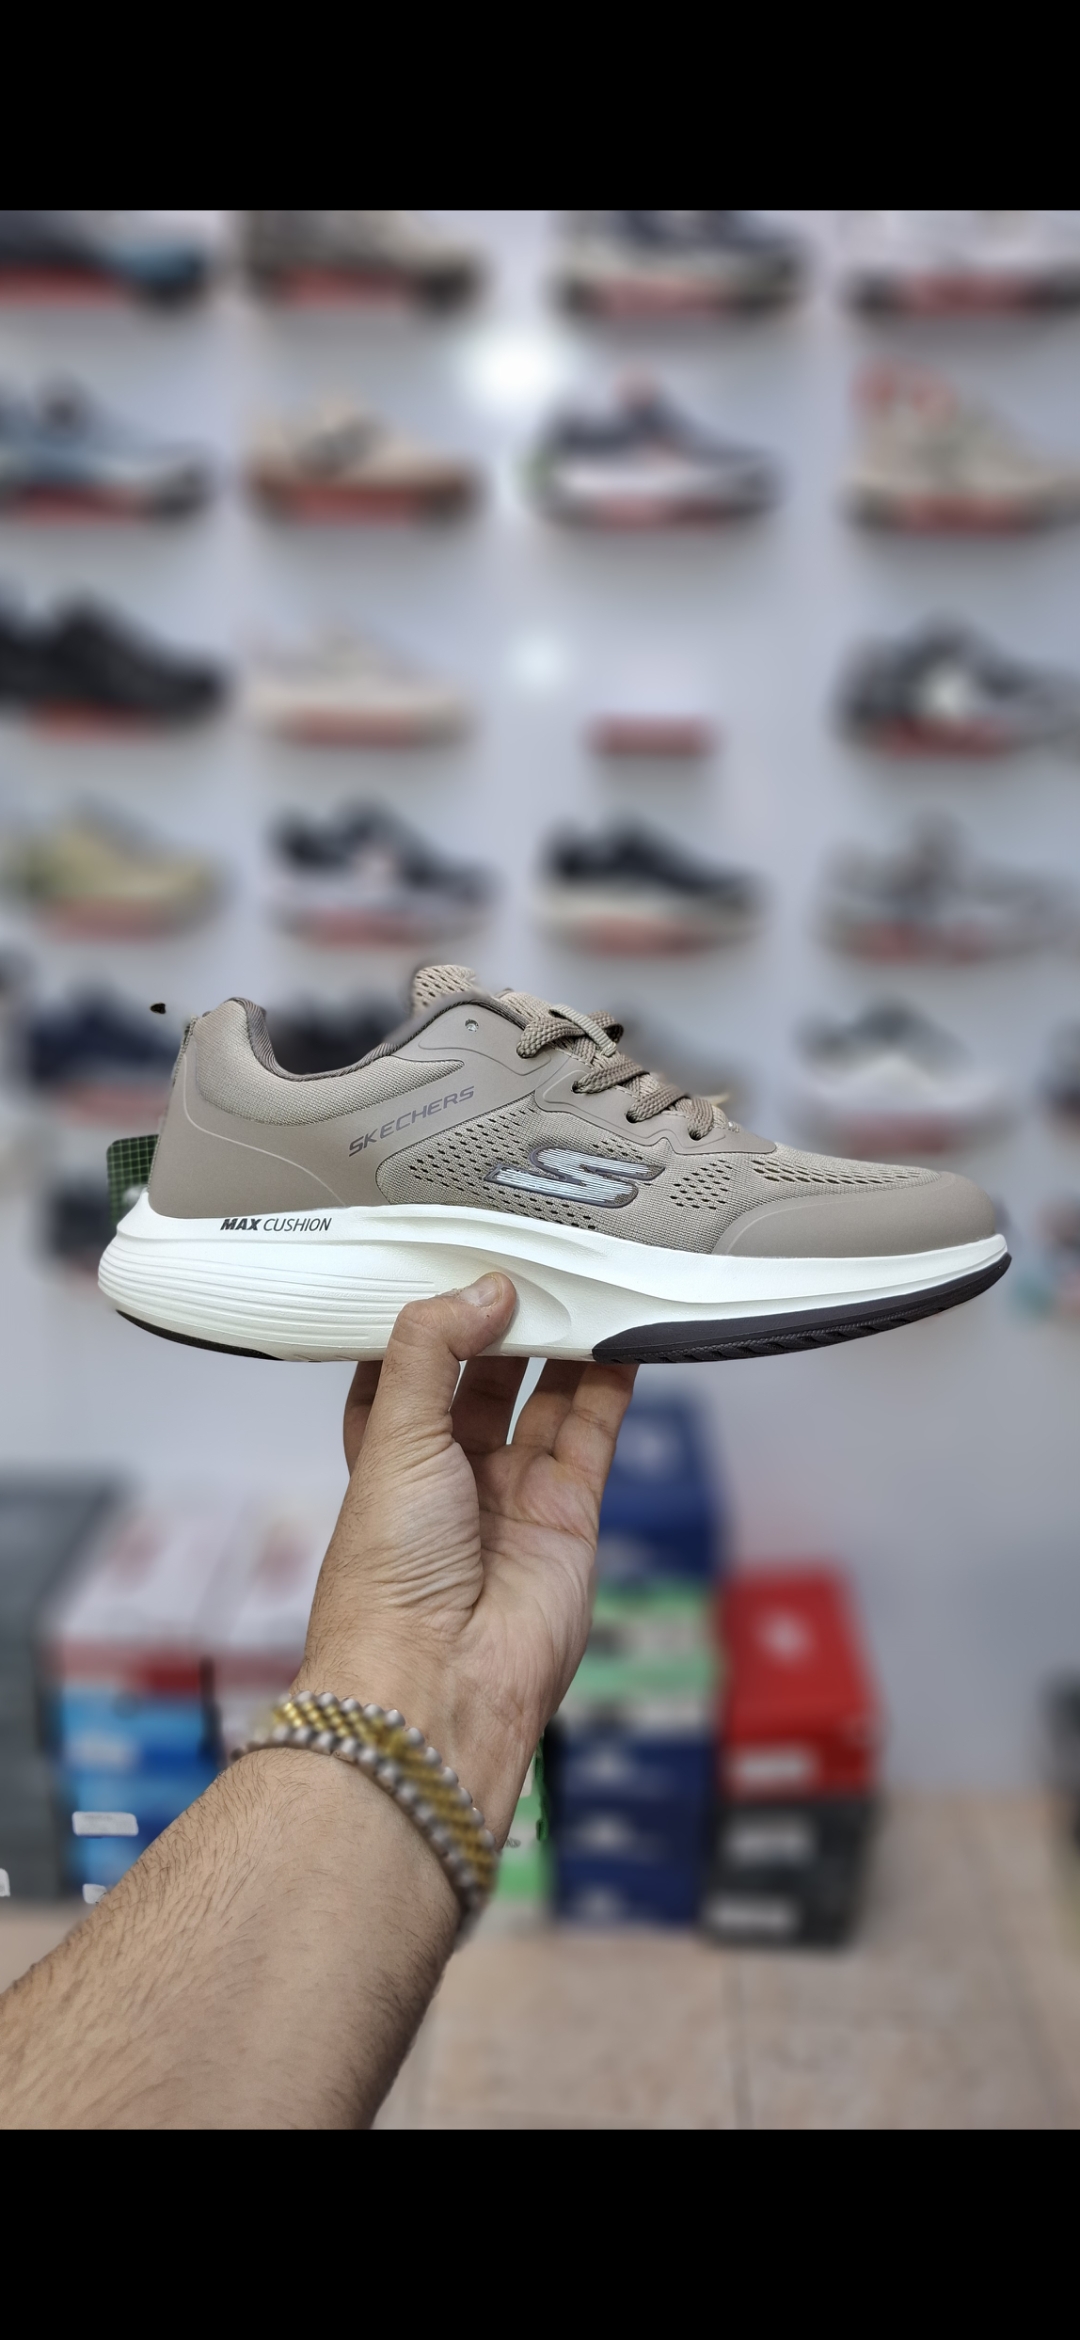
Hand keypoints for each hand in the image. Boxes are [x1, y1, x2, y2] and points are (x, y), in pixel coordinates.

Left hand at [297, 1274, 636, 1836]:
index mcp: (388, 1457)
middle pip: (484, 1377)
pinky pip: (594, 1433)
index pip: (405, 1372)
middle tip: (530, 1258)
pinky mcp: (568, 1516)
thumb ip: (433, 1351)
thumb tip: (486, 1288)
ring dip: (563, 1342)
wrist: (438, 1682)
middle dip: (505, 1321)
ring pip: (545, 1398)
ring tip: (582, 1278)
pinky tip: (622, 1332)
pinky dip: (611, 1382)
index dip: (430, 1320)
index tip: (455, 1261)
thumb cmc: (387, 1577)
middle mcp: (450, 1475)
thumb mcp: (394, 1435)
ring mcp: (513, 1496)